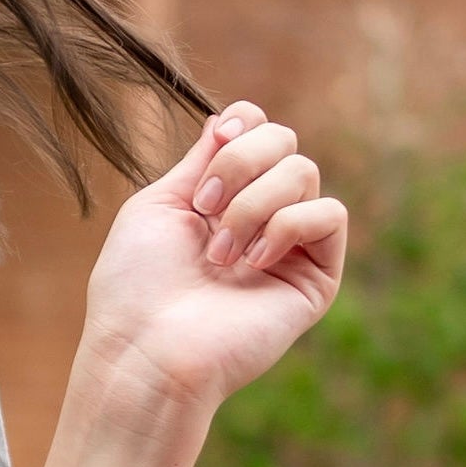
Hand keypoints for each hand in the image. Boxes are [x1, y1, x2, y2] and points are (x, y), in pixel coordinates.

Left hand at [77, 99, 348, 420]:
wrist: (148, 349)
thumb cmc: (137, 285)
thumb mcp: (160, 204)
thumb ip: (201, 160)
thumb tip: (231, 117)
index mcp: (217, 197)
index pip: (256, 129)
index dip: (243, 124)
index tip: (216, 140)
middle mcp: (257, 215)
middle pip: (283, 141)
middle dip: (241, 161)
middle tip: (205, 207)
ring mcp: (288, 245)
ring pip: (303, 172)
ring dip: (252, 205)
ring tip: (219, 254)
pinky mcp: (317, 276)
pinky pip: (329, 214)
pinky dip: (287, 226)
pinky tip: (252, 263)